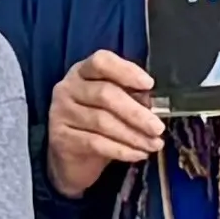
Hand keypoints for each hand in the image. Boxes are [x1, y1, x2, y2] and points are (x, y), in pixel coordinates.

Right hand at [46, 46, 168, 197]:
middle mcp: (68, 88)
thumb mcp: (115, 105)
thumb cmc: (98, 123)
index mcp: (83, 71)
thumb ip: (131, 96)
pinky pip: (96, 143)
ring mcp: (61, 112)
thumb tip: (153, 104)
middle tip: (157, 127)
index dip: (126, 71)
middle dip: (136, 112)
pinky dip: (121, 150)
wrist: (74, 156)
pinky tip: (138, 154)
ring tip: (154, 144)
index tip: (149, 84)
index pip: (101, 62)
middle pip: (105, 94)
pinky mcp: (61, 138)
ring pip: (102, 122)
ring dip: (133, 135)